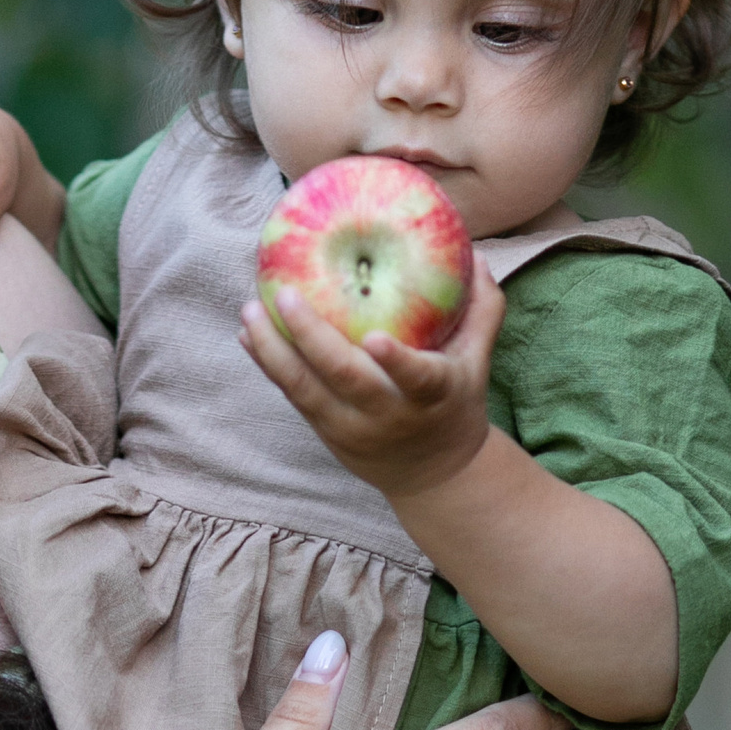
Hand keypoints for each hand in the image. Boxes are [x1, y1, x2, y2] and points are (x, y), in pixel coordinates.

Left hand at [238, 249, 506, 502]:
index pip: (417, 379)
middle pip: (345, 379)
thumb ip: (482, 311)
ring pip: (305, 390)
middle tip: (284, 294)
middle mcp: (388, 414)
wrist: (434, 475)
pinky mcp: (325, 431)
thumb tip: (477, 254)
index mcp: (432, 395)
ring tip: (250, 311)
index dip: (396, 362)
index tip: (374, 338)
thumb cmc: (454, 402)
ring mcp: (352, 427)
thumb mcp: (477, 363)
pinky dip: (268, 363)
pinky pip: (292, 394)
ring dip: (273, 350)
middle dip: (311, 338)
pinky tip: (248, 333)